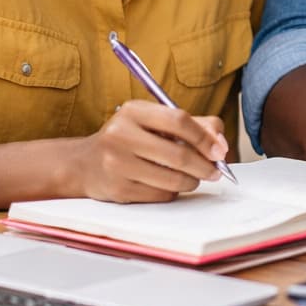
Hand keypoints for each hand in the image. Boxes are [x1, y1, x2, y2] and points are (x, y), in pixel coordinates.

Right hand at [74, 100, 228, 202]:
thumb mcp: (156, 121)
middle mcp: (120, 134)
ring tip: (192, 177)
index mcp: (133, 111)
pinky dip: (173, 192)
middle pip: (179, 154)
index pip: (179, 121)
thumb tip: (220, 144)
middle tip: (215, 171)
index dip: (205, 138)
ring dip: (191, 181)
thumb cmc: (130, 140)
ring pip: (173, 179)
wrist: (85, 164)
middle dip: (205, 166)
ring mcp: (116, 164)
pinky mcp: (118, 190)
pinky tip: (167, 184)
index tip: (220, 151)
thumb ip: (194, 125)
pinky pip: (161, 195)